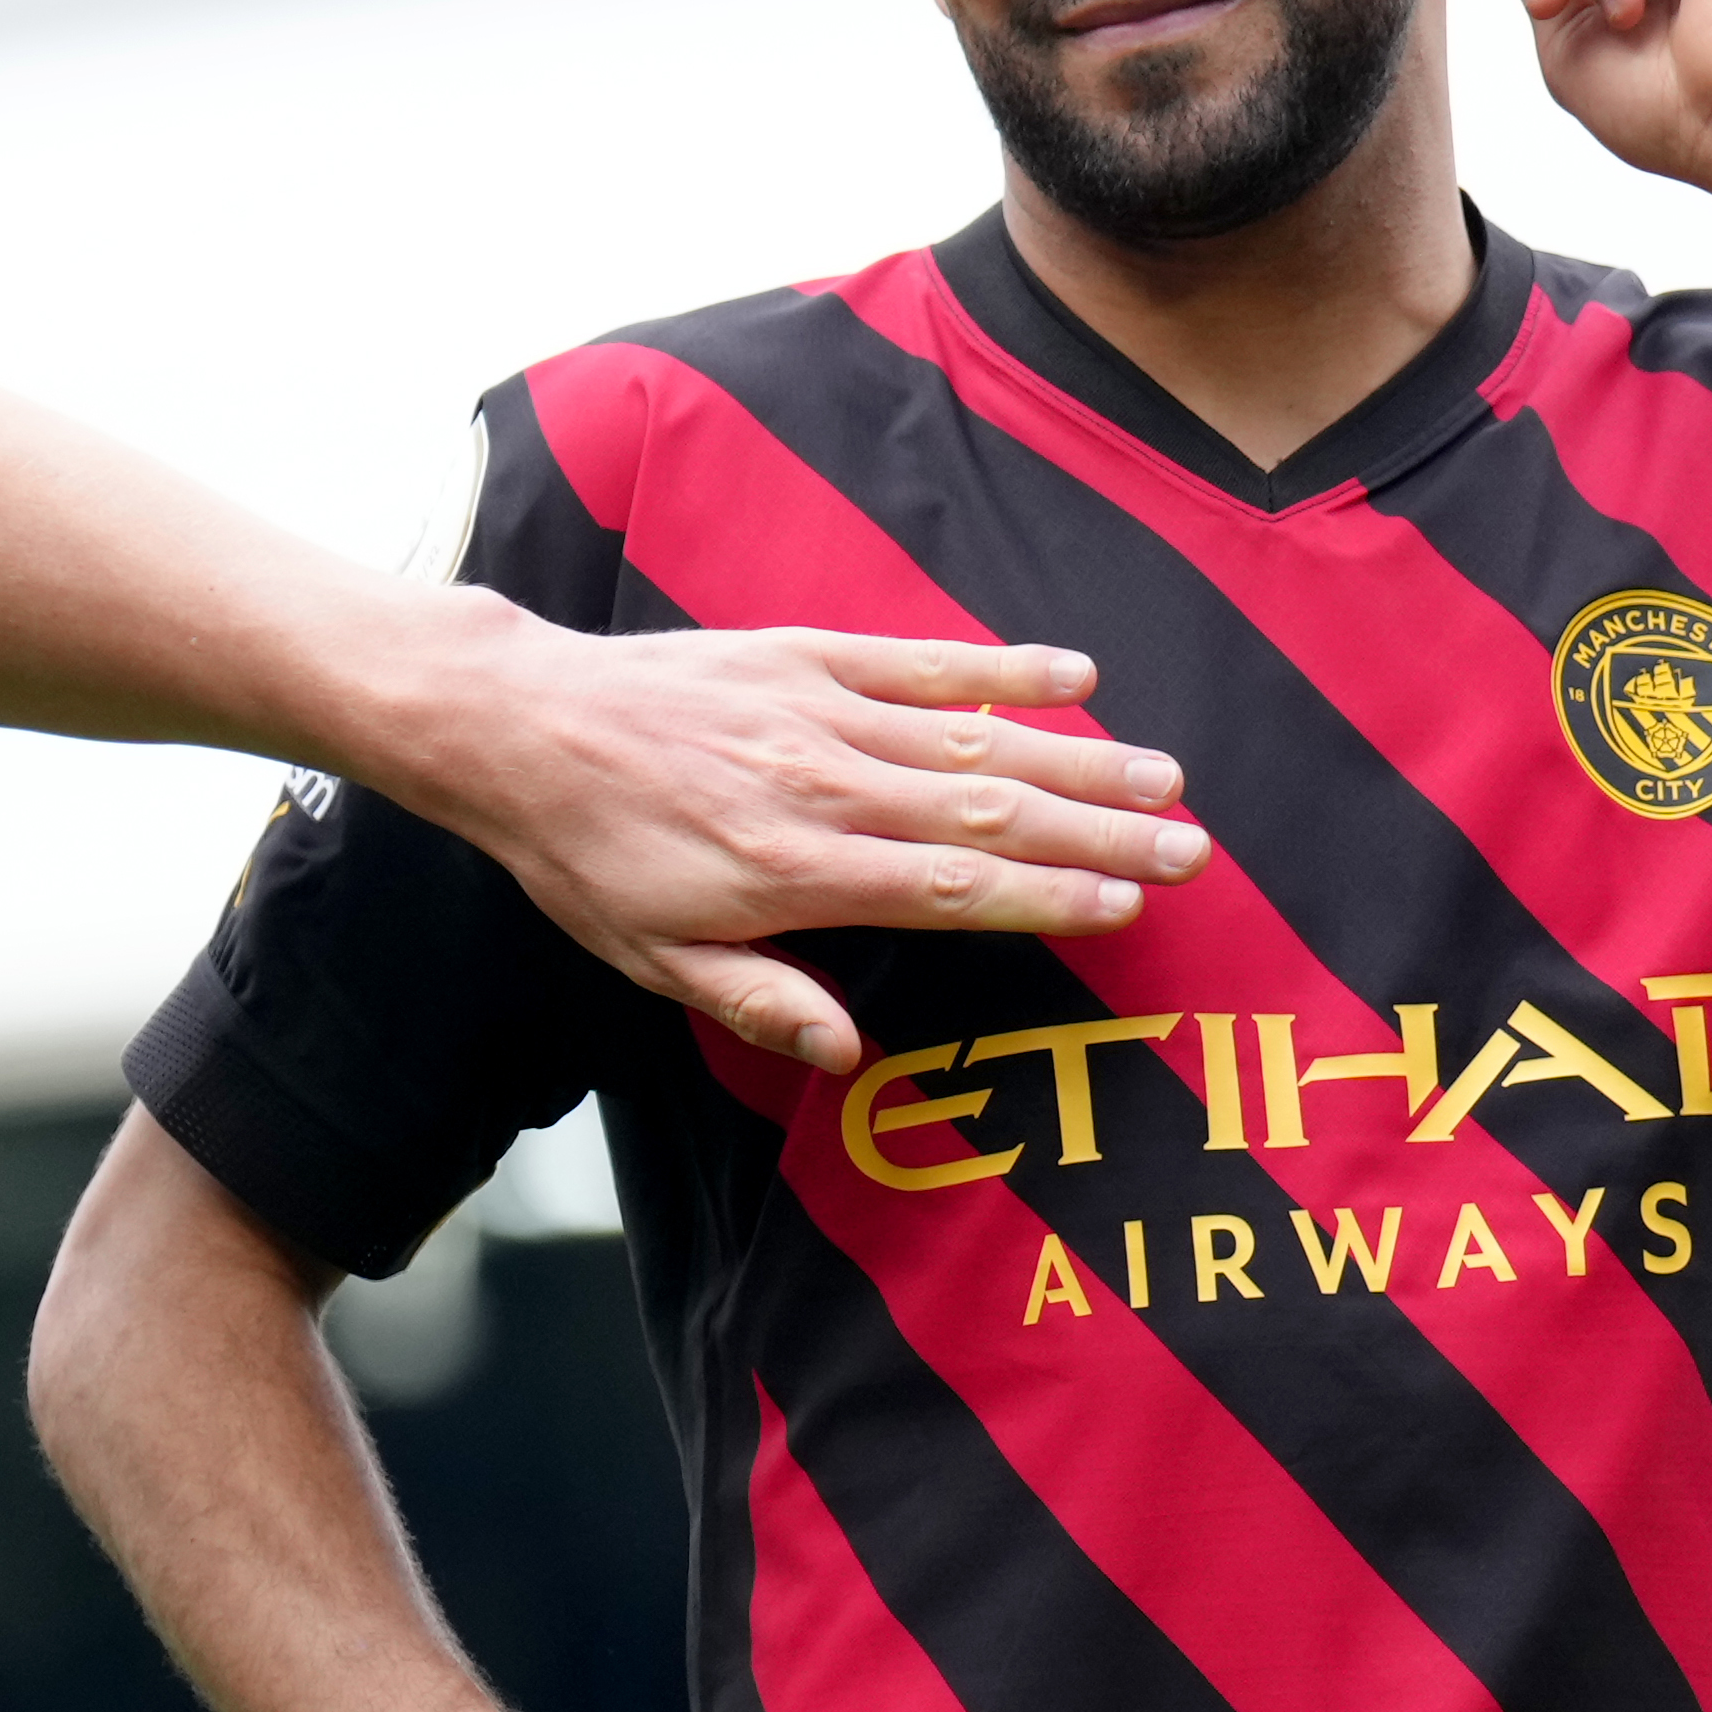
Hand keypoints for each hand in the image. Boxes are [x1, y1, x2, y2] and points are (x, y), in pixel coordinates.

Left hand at [400, 618, 1206, 1073]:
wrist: (521, 728)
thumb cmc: (588, 857)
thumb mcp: (652, 958)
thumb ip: (759, 1001)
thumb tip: (847, 1056)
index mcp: (794, 872)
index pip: (949, 888)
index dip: (1046, 896)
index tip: (1126, 905)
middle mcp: (824, 787)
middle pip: (987, 814)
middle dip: (1098, 832)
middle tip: (1190, 848)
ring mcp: (821, 712)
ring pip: (974, 738)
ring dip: (1076, 758)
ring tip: (1163, 777)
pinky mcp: (807, 655)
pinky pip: (922, 661)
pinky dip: (1002, 667)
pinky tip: (1075, 676)